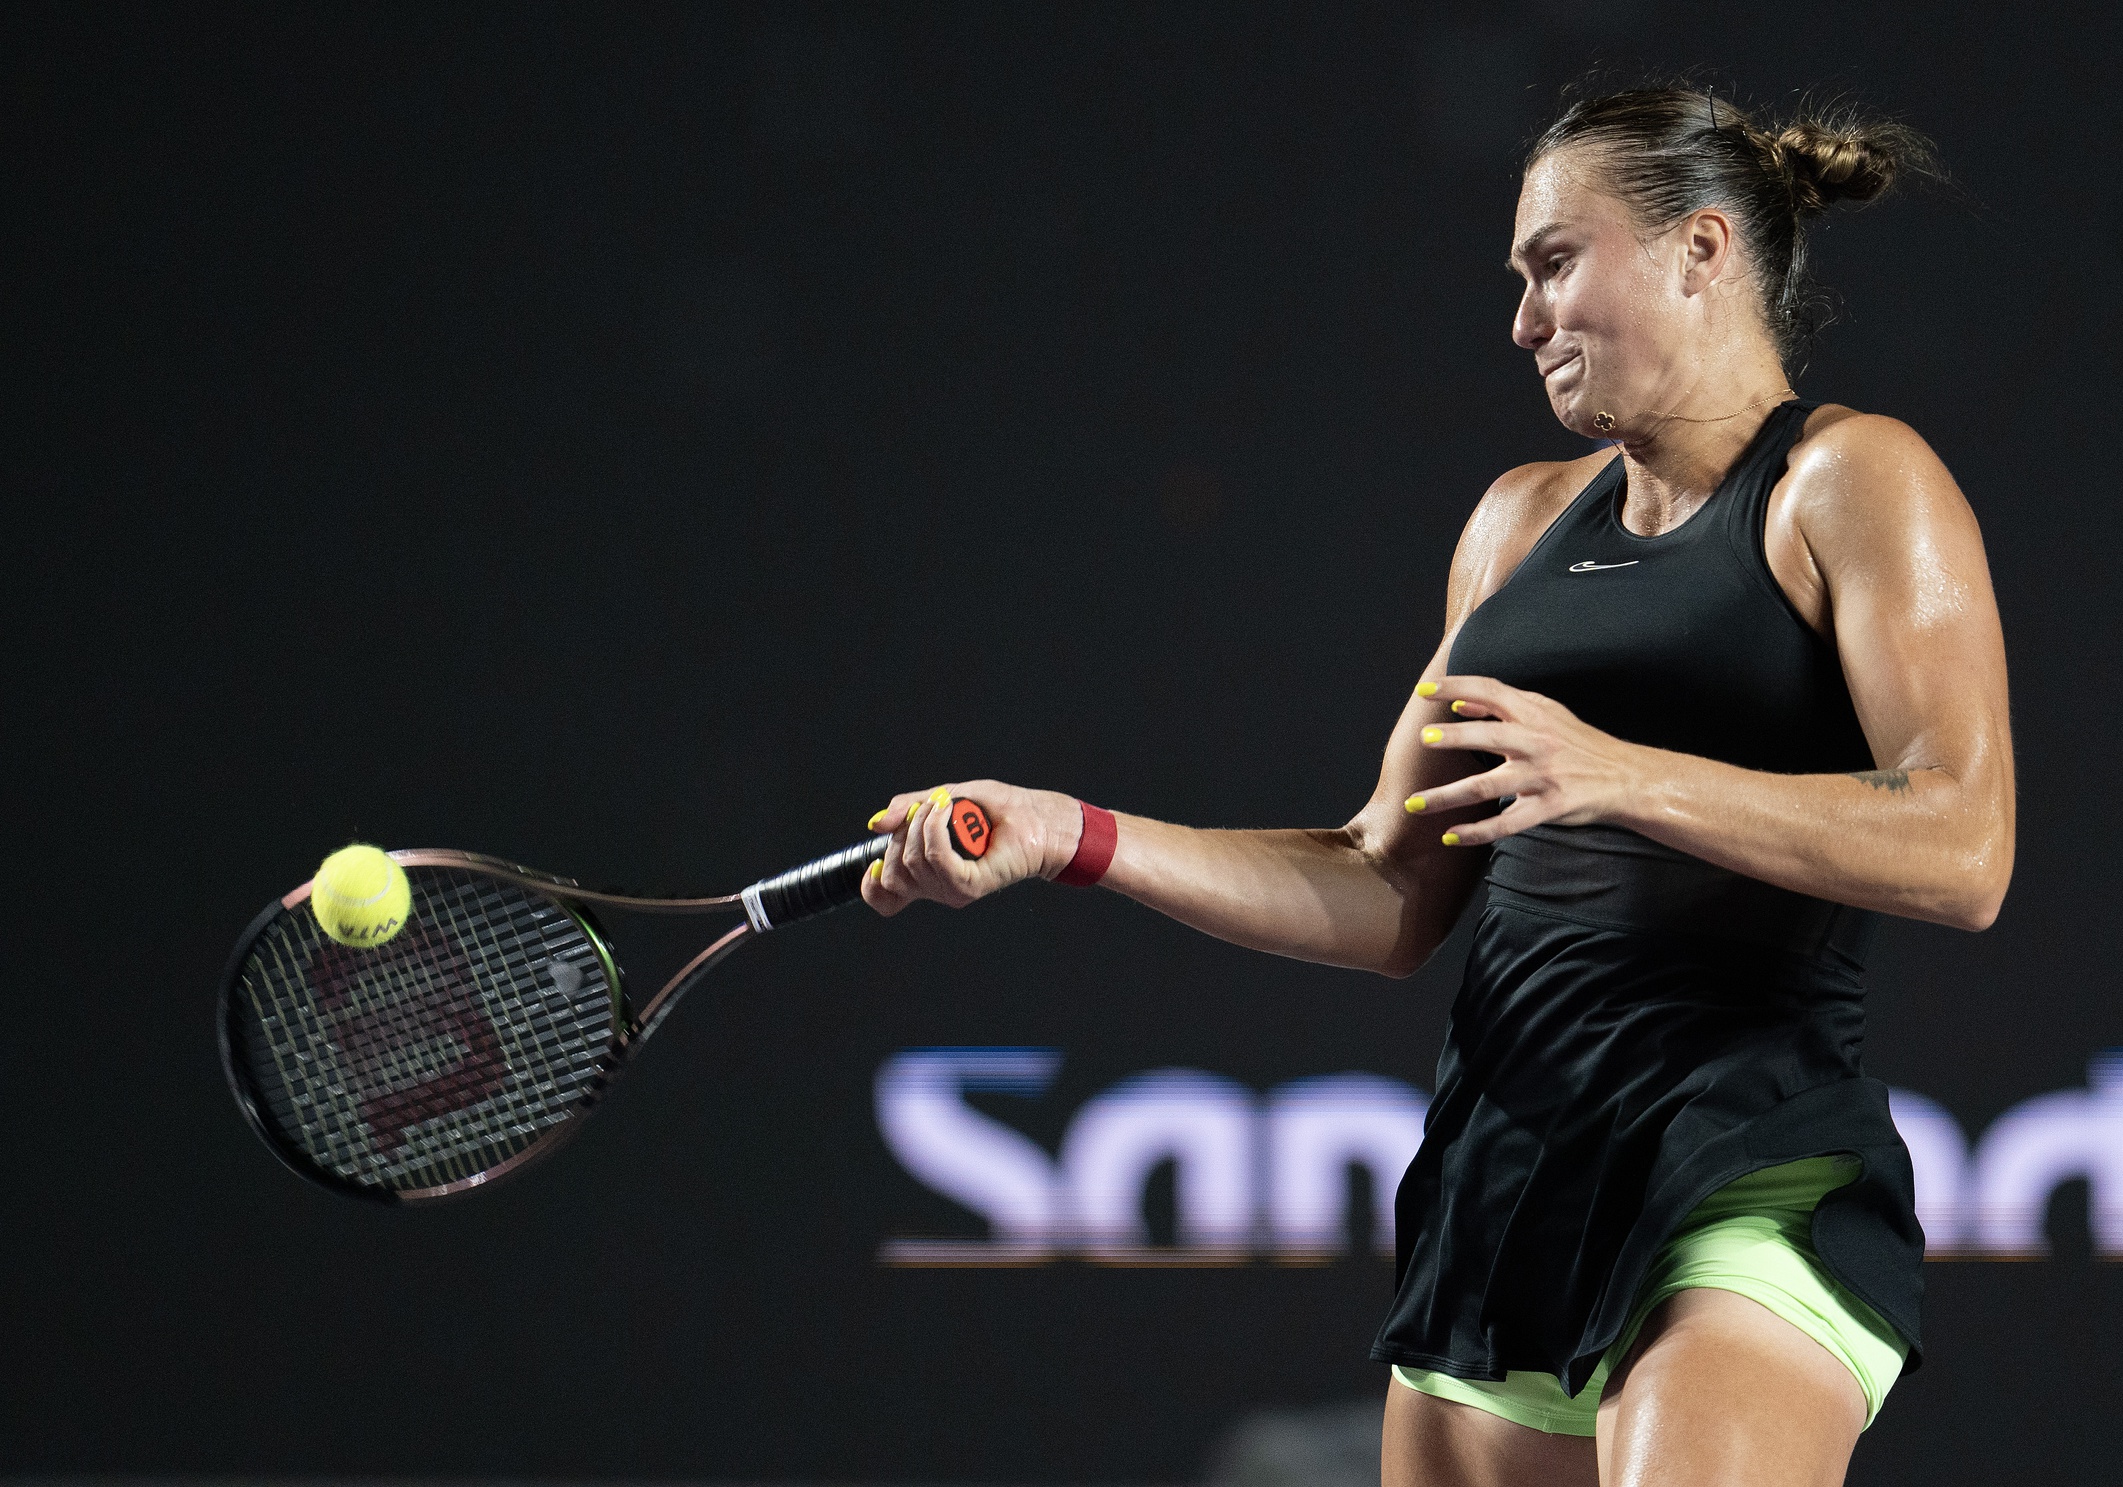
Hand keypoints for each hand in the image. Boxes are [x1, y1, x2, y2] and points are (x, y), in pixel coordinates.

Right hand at [857, 779, 1084, 915]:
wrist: (1036, 816)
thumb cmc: (997, 809)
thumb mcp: (942, 798)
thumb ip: (906, 810)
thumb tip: (875, 825)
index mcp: (927, 874)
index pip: (885, 899)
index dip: (872, 884)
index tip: (877, 862)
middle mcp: (938, 887)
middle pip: (893, 873)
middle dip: (903, 832)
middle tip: (930, 808)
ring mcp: (954, 889)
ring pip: (913, 862)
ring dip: (923, 823)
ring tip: (944, 804)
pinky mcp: (971, 885)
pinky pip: (938, 859)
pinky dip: (937, 829)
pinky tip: (948, 811)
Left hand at [1410, 676, 1644, 846]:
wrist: (1623, 777)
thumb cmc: (1577, 742)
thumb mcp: (1545, 714)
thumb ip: (1502, 707)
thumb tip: (1458, 704)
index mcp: (1535, 714)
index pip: (1491, 691)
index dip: (1457, 686)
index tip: (1424, 690)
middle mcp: (1537, 743)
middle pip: (1491, 737)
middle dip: (1455, 737)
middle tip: (1423, 739)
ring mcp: (1542, 777)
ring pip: (1489, 786)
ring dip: (1448, 796)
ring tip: (1416, 803)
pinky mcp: (1548, 808)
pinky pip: (1507, 823)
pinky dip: (1477, 832)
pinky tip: (1450, 836)